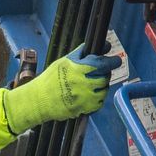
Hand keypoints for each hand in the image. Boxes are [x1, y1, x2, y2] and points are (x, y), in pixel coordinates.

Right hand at [1, 43, 122, 132]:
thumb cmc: (51, 78)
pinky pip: (99, 103)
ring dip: (102, 85)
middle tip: (102, 72)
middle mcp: (84, 84)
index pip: (102, 64)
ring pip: (104, 90)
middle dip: (105, 73)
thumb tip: (103, 46)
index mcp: (79, 69)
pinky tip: (90, 93)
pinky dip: (97, 97)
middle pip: (105, 77)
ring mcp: (85, 98)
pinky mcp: (84, 109)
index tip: (116, 60)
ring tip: (93, 83)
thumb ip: (83, 53)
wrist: (40, 100)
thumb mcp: (65, 61)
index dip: (112, 61)